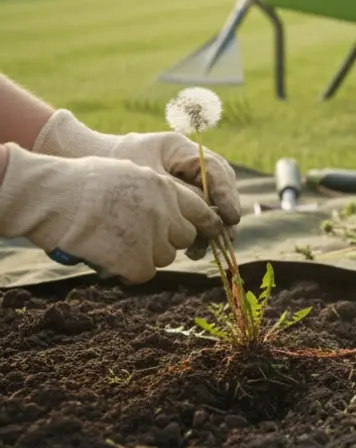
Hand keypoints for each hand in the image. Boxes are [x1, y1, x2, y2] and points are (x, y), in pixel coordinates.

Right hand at [0, 146, 227, 283]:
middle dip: (167, 240)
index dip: (205, 224)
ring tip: (117, 246)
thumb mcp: (128, 173)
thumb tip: (166, 208)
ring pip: (164, 257)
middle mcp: (166, 212)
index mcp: (165, 187)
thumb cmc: (81, 181)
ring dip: (145, 256)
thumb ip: (154, 191)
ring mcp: (153, 237)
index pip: (202, 211)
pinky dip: (129, 272)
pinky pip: (143, 274)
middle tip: (141, 239)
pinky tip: (111, 262)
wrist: (54, 197)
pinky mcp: (136, 260)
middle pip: (184, 238)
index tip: (208, 232)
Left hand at [31, 109, 240, 230]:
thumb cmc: (111, 167)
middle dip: (223, 212)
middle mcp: (186, 160)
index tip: (230, 217)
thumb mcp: (147, 182)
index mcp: (179, 147)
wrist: (82, 163)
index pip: (215, 169)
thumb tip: (208, 217)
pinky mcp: (174, 192)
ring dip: (211, 224)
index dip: (226, 194)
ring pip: (211, 199)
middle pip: (220, 184)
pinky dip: (196, 228)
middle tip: (225, 238)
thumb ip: (179, 195)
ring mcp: (181, 175)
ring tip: (204, 248)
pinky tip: (192, 247)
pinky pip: (195, 209)